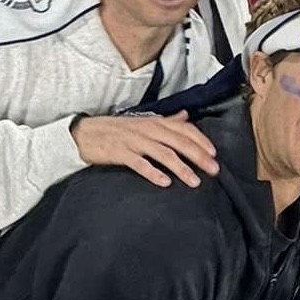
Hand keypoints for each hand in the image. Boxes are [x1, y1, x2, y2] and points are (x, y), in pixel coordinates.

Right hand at [71, 112, 219, 188]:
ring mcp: (135, 141)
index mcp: (156, 122)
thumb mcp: (144, 121)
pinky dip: (154, 173)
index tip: (214, 153)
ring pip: (164, 154)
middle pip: (179, 142)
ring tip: (194, 181)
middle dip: (199, 156)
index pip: (185, 129)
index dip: (201, 140)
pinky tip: (165, 183)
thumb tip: (186, 116)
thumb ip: (167, 120)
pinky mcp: (121, 153)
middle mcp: (149, 130)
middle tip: (213, 170)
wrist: (85, 132)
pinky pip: (140, 164)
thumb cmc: (118, 129)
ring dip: (181, 168)